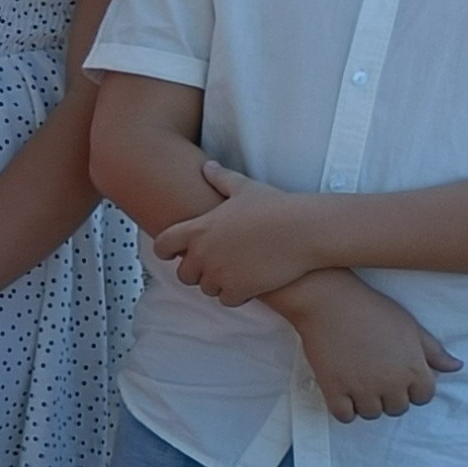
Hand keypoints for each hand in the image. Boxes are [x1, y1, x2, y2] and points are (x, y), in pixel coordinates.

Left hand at [163, 162, 334, 305]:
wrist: (305, 230)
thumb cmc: (276, 206)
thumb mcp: (245, 188)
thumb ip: (221, 179)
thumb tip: (208, 166)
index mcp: (198, 229)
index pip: (162, 245)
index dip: (166, 250)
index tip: (173, 253)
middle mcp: (202, 253)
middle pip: (184, 274)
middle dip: (197, 271)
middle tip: (215, 265)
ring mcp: (219, 273)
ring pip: (206, 288)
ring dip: (217, 283)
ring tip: (235, 273)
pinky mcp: (238, 289)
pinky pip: (226, 300)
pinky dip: (235, 295)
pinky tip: (248, 285)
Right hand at [280, 271, 460, 421]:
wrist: (331, 302)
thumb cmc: (374, 310)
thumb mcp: (411, 327)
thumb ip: (434, 351)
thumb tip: (456, 367)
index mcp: (413, 369)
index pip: (424, 397)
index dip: (414, 389)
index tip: (401, 379)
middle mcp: (391, 383)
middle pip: (398, 408)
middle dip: (391, 397)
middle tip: (378, 380)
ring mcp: (362, 388)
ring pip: (372, 414)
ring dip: (368, 404)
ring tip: (360, 387)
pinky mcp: (334, 389)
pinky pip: (344, 416)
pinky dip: (346, 411)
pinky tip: (343, 396)